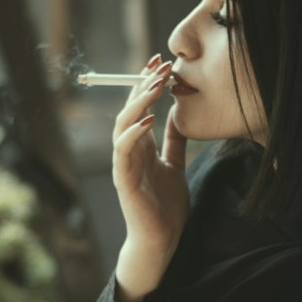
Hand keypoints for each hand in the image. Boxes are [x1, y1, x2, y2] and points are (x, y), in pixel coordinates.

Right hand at [112, 54, 189, 296]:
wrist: (162, 240)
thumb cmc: (166, 206)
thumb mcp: (176, 165)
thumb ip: (174, 141)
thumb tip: (179, 114)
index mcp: (141, 146)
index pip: (140, 106)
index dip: (148, 83)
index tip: (163, 62)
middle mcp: (129, 151)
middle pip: (130, 109)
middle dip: (143, 85)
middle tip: (160, 65)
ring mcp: (123, 164)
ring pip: (122, 124)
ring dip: (137, 103)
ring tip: (155, 85)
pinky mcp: (123, 179)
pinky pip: (122, 150)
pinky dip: (133, 133)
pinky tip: (148, 120)